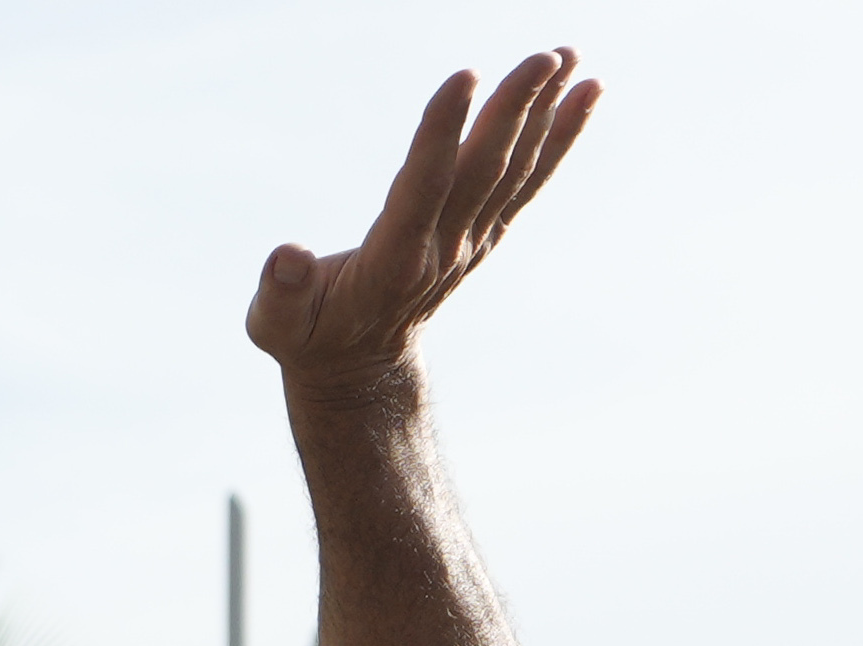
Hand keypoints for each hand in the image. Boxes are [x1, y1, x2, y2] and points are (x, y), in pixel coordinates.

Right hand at [247, 51, 597, 391]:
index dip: (441, 134)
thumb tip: (288, 257)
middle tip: (544, 57)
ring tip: (569, 55)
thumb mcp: (276, 325)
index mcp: (393, 263)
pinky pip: (527, 180)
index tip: (464, 77)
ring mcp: (470, 241)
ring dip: (545, 112)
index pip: (424, 189)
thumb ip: (280, 292)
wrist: (360, 373)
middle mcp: (443, 249)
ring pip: (513, 170)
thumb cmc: (307, 337)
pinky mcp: (484, 232)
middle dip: (515, 111)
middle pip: (484, 171)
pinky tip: (586, 92)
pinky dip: (560, 137)